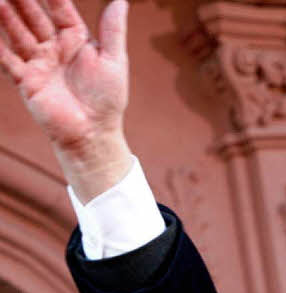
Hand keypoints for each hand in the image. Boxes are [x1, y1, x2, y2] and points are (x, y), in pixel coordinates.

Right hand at [0, 0, 131, 199]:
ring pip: (18, 33)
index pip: (60, 10)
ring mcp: (39, 63)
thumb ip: (113, 31)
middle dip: (22, 1)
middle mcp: (55, 48)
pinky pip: (7, 59)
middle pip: (34, 17)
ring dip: (7, 17)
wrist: (93, 133)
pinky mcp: (27, 80)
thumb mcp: (114, 61)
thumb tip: (120, 1)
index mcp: (77, 41)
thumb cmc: (107, 99)